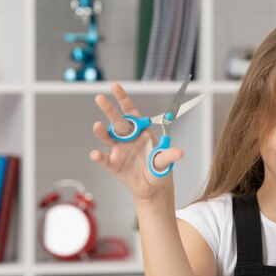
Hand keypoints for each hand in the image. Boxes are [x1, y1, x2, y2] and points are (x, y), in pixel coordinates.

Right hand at [90, 83, 183, 200]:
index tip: (115, 87)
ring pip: (107, 137)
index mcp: (140, 132)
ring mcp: (119, 150)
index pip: (131, 112)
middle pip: (117, 121)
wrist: (152, 187)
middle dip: (109, 109)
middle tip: (100, 98)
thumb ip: (169, 156)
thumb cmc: (158, 169)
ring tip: (97, 125)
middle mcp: (127, 138)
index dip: (123, 99)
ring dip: (101, 131)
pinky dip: (98, 156)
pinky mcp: (113, 164)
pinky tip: (95, 154)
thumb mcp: (164, 161)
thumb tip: (180, 153)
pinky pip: (104, 159)